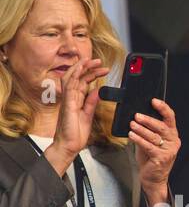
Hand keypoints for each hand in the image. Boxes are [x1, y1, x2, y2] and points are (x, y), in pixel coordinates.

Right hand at [46, 57, 109, 175]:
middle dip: (87, 67)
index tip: (103, 69)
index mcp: (76, 100)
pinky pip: (69, 87)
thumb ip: (92, 102)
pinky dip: (75, 77)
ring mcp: (68, 100)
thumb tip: (99, 91)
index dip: (92, 74)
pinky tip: (81, 70)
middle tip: (98, 61)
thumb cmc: (75, 133)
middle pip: (77, 77)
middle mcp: (70, 98)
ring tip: (90, 60)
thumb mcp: (88, 115)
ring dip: (81, 68)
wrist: (69, 146)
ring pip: (71, 78)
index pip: (83, 82)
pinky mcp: (68, 104)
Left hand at [131, 98, 180, 206]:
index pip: (170, 118)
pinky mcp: (162, 158)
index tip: (153, 101)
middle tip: (137, 116)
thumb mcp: (150, 141)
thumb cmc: (151, 159)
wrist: (153, 178)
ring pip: (154, 136)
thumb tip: (136, 117)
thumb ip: (147, 130)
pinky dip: (139, 139)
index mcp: (172, 134)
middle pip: (162, 127)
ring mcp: (169, 151)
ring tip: (132, 125)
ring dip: (141, 129)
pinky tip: (132, 135)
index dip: (163, 108)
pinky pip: (149, 146)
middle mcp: (173, 141)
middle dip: (149, 120)